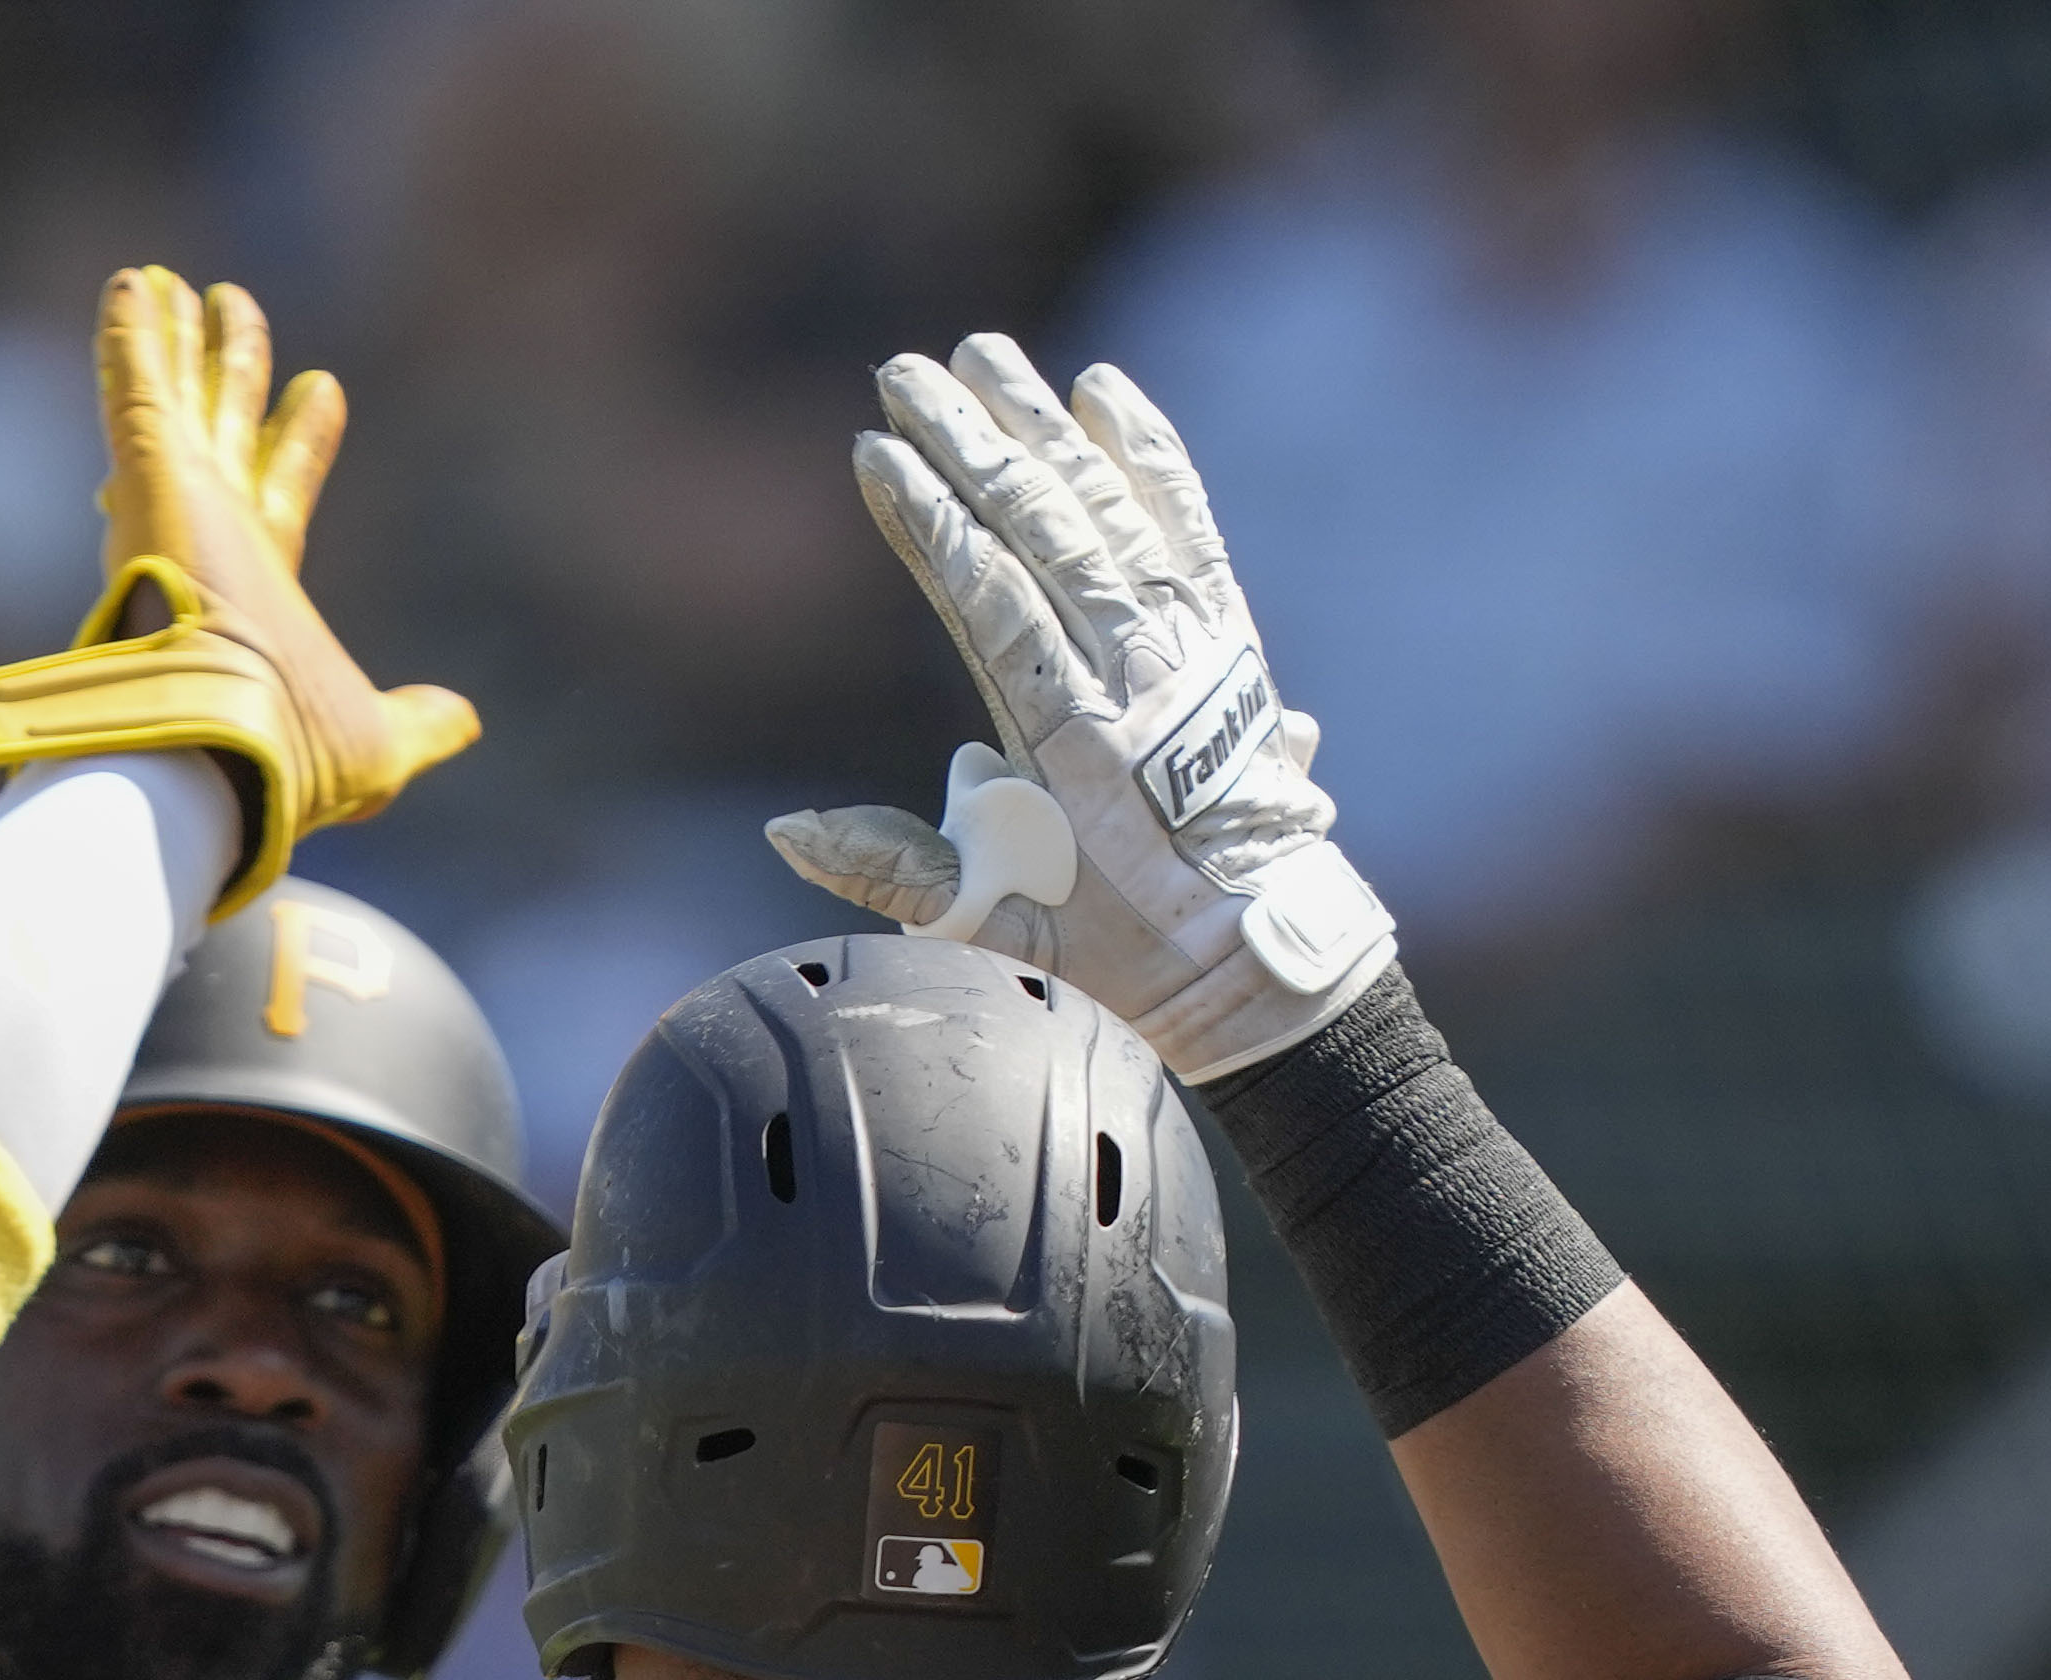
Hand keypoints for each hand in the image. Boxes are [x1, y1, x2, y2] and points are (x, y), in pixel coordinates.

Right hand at [0, 268, 479, 917]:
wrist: (223, 754)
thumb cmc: (291, 757)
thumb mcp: (379, 745)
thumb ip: (420, 725)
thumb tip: (465, 722)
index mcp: (264, 586)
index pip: (283, 489)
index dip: (301, 438)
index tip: (324, 387)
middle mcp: (214, 537)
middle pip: (223, 427)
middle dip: (230, 369)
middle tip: (234, 304)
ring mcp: (176, 503)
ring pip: (175, 397)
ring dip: (176, 339)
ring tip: (175, 283)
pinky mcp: (148, 477)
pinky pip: (137, 387)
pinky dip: (132, 335)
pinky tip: (132, 283)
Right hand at [769, 335, 1389, 1077]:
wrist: (1263, 954)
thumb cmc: (1122, 948)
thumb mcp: (996, 924)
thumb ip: (892, 871)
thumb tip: (787, 826)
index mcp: (1068, 739)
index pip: (988, 597)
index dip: (931, 517)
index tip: (878, 448)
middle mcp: (1131, 676)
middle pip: (1042, 529)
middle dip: (970, 441)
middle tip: (906, 369)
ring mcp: (1185, 647)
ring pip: (1108, 511)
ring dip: (1043, 425)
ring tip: (986, 354)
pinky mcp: (1226, 636)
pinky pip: (1187, 525)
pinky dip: (1149, 455)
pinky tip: (1107, 391)